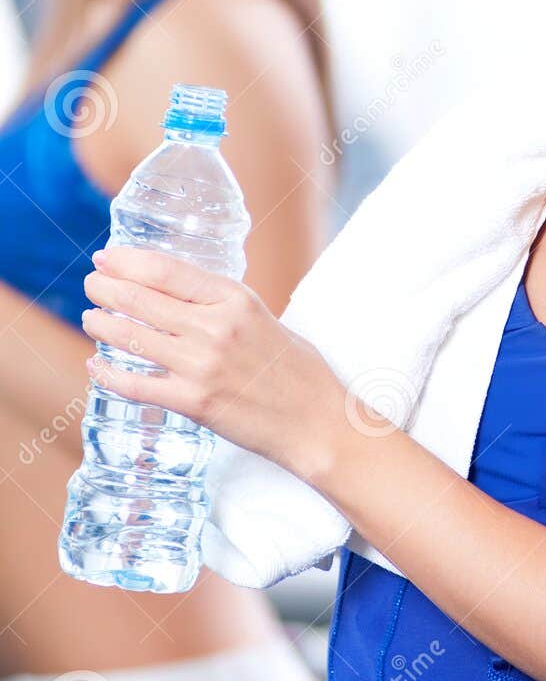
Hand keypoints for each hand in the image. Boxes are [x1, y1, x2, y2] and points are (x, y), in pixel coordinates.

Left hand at [80, 246, 344, 482]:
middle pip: (141, 299)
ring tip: (92, 319)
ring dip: (103, 325)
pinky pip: (136, 384)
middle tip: (92, 285)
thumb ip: (223, 306)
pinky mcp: (194, 402)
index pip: (166, 270)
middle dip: (106, 289)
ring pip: (132, 337)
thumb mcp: (264, 318)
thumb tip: (178, 297)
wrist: (317, 421)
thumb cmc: (297, 371)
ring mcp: (202, 366)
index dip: (127, 261)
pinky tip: (98, 366)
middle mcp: (215, 327)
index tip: (107, 258)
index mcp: (236, 299)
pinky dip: (109, 374)